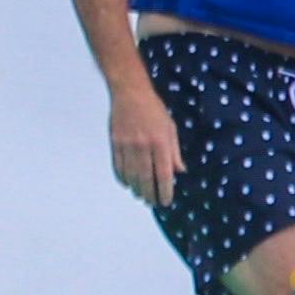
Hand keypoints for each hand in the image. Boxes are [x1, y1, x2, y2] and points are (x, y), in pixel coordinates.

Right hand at [107, 81, 183, 208]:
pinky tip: (127, 183)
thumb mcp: (170, 127)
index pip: (164, 173)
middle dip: (150, 194)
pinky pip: (118, 166)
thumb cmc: (153, 109)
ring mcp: (127, 144)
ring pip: (131, 175)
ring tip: (141, 196)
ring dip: (136, 189)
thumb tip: (180, 172)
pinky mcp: (115, 142)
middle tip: (152, 202)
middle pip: (146, 178)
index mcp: (160, 141)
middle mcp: (143, 145)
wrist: (129, 91)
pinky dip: (123, 178)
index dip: (165, 191)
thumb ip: (175, 152)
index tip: (166, 201)